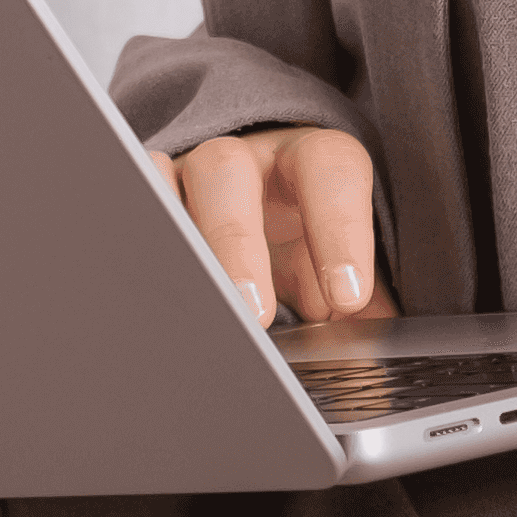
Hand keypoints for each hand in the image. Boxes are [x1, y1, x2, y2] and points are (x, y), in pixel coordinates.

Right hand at [150, 126, 395, 328]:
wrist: (263, 203)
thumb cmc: (304, 233)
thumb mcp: (335, 260)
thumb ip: (362, 303)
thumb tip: (381, 357)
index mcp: (309, 160)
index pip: (329, 169)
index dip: (340, 227)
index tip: (347, 295)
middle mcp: (244, 158)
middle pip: (229, 171)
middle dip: (237, 242)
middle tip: (255, 315)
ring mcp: (187, 174)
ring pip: (170, 183)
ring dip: (184, 247)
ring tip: (197, 311)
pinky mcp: (151, 195)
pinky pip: (134, 199)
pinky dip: (142, 239)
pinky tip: (153, 290)